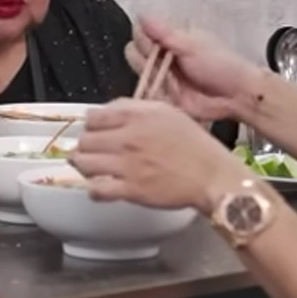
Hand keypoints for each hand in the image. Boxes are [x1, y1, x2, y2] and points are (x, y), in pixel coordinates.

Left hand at [69, 99, 251, 212]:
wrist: (212, 176)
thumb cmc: (194, 145)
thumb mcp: (166, 112)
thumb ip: (134, 107)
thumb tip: (108, 109)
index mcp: (137, 116)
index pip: (93, 117)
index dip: (92, 125)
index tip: (97, 131)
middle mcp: (128, 138)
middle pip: (85, 140)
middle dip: (87, 146)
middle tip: (96, 152)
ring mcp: (127, 165)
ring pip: (84, 163)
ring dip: (85, 166)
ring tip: (95, 169)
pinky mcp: (131, 190)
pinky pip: (96, 190)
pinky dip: (95, 189)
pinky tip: (102, 187)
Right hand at [127, 16, 258, 121]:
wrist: (236, 95)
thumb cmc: (220, 65)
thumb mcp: (192, 45)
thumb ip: (164, 32)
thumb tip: (142, 14)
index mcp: (169, 38)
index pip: (139, 32)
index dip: (145, 39)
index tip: (160, 45)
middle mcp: (161, 55)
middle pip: (134, 52)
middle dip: (147, 59)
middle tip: (168, 63)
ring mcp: (160, 76)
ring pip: (138, 73)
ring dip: (152, 77)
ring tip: (173, 80)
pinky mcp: (162, 96)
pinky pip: (145, 94)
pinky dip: (155, 93)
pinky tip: (171, 93)